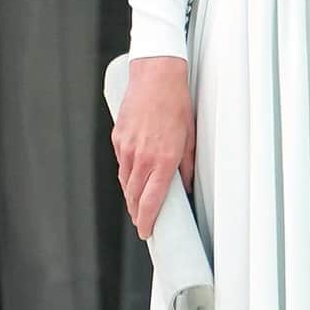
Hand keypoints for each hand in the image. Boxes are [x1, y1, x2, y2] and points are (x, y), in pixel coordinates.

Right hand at [112, 57, 195, 238]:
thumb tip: (187, 185)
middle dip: (138, 212)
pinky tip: (134, 178)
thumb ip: (188, 165)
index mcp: (164, 159)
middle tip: (143, 222)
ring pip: (125, 182)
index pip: (151, 201)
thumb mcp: (191, 137)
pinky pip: (121, 164)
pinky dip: (127, 175)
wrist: (156, 78)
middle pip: (134, 196)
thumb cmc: (177, 105)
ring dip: (131, 196)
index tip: (147, 232)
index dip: (147, 221)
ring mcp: (127, 148)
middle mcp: (142, 157)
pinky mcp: (118, 138)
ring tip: (138, 205)